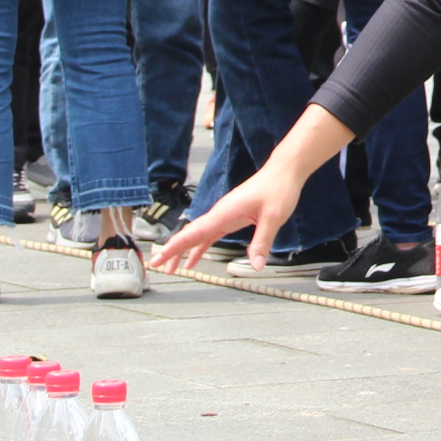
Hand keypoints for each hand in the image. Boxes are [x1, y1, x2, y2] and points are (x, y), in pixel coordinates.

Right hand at [154, 163, 299, 271]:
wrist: (282, 172)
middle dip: (172, 251)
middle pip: (190, 234)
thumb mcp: (273, 217)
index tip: (159, 258)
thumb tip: (255, 265)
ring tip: (172, 267)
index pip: (193, 233)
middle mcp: (219, 213)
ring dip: (184, 250)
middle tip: (158, 267)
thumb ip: (262, 241)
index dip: (174, 247)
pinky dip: (200, 246)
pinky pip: (209, 234)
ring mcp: (223, 215)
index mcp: (224, 212)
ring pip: (197, 235)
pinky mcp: (230, 217)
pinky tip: (194, 258)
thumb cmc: (277, 189)